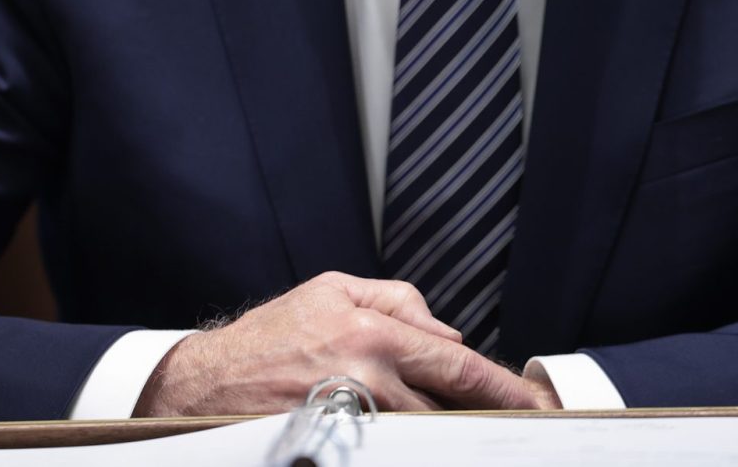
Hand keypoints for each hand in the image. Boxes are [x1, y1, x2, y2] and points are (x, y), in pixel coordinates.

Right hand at [132, 271, 544, 415]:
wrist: (205, 385)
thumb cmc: (269, 337)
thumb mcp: (330, 290)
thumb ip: (396, 301)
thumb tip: (448, 331)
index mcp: (371, 332)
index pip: (456, 363)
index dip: (500, 387)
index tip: (532, 402)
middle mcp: (367, 377)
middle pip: (448, 405)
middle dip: (485, 416)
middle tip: (520, 424)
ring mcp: (352, 419)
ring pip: (423, 430)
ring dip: (446, 430)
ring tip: (464, 430)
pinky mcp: (337, 447)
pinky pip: (391, 448)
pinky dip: (410, 443)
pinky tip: (416, 436)